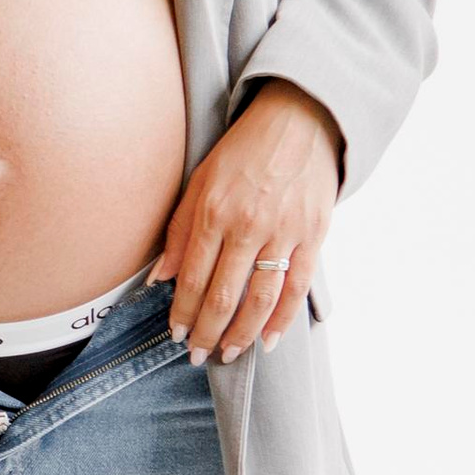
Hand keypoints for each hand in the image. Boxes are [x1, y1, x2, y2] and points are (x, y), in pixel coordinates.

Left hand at [149, 80, 341, 365]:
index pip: (193, 277)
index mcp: (214, 211)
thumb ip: (180, 231)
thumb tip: (160, 278)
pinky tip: (267, 340)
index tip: (176, 334)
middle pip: (224, 295)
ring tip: (228, 354)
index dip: (183, 312)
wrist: (300, 118)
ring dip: (241, 333)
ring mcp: (284, 232)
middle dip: (207, 331)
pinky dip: (283, 319)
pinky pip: (297, 288)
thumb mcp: (200, 180)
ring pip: (260, 298)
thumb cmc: (244, 149)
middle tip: (197, 355)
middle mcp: (247, 225)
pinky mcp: (313, 235)